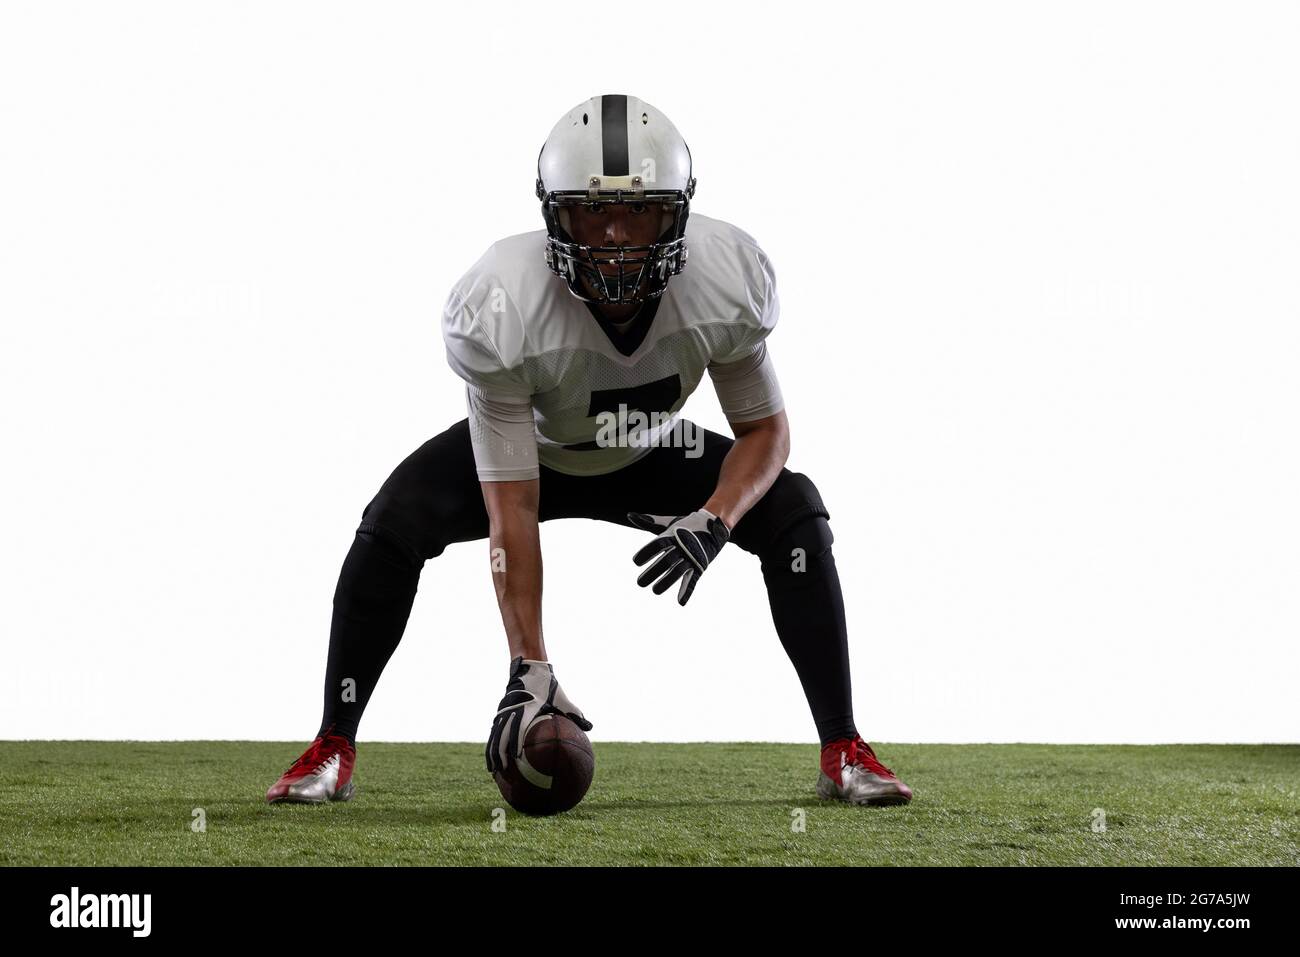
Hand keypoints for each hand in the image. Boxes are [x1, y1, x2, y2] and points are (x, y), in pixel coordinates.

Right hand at [486, 656, 591, 773]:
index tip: (516, 757)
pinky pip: (495, 731)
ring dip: (492, 753)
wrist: (529, 667)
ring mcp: (504, 711)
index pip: (518, 727)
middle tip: (503, 772)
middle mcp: (512, 710)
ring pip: (495, 735)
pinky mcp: (501, 712)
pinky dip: (492, 745)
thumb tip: (590, 727)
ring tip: (493, 771)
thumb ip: (574, 712)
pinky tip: (492, 758)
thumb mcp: (561, 697)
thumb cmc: (547, 684)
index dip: (516, 742)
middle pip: (502, 735)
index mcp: (527, 708)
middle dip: (500, 754)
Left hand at [628, 508, 730, 605]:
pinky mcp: (700, 566)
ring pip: (678, 572)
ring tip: (654, 591)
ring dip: (666, 582)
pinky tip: (680, 602)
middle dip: (653, 572)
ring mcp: (692, 557)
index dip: (647, 552)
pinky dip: (687, 591)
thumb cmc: (686, 525)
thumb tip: (630, 516)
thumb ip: (649, 522)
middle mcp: (683, 546)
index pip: (658, 545)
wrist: (714, 523)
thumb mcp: (668, 523)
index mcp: (673, 535)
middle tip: (640, 583)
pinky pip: (693, 580)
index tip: (635, 562)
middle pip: (666, 561)